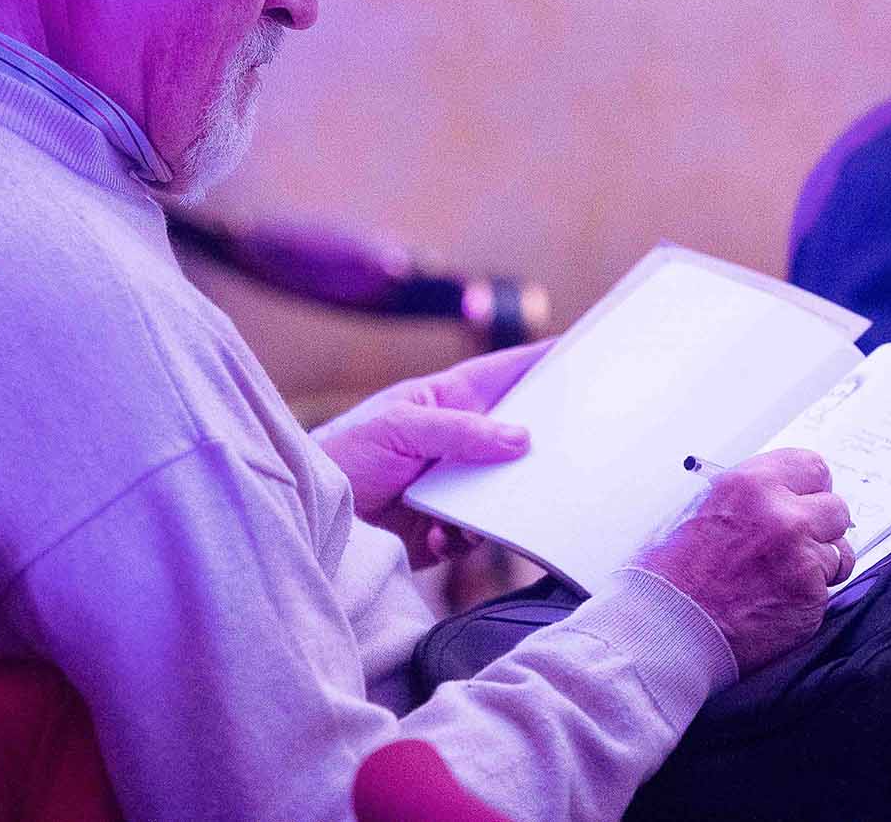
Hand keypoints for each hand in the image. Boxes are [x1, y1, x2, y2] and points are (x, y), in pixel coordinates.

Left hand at [315, 339, 554, 567]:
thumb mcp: (397, 428)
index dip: (538, 363)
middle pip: (514, 438)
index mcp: (445, 402)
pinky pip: (477, 534)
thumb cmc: (342, 454)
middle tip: (558, 455)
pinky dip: (464, 538)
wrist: (311, 516)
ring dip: (498, 504)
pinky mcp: (444, 526)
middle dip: (535, 448)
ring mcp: (452, 485)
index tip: (579, 352)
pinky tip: (439, 535)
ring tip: (473, 513)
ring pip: (503, 491)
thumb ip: (458, 431)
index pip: (501, 374)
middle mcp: (455, 442)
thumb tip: (520, 439)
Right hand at [641, 448, 853, 672]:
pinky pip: (828, 590)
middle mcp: (780, 515)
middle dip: (820, 526)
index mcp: (748, 485)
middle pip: (835, 507)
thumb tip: (773, 497)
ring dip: (819, 564)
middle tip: (797, 543)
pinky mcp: (810, 596)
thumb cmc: (668, 575)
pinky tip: (775, 602)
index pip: (810, 466)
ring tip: (781, 578)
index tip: (807, 499)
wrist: (664, 627)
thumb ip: (744, 500)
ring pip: (839, 551)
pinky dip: (808, 597)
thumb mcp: (696, 511)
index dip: (810, 487)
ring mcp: (800, 556)